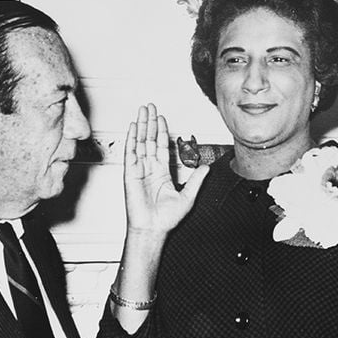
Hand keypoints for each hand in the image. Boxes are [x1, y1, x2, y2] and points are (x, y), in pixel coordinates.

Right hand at [123, 104, 206, 234]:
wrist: (153, 230)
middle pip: (149, 139)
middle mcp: (150, 169)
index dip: (162, 132)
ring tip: (142, 110)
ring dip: (141, 125)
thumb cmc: (166, 219)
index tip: (162, 119)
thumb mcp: (188, 196)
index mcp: (162, 173)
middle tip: (150, 107)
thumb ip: (196, 180)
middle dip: (150, 122)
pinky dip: (131, 139)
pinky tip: (133, 127)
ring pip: (140, 142)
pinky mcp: (130, 173)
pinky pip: (131, 153)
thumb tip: (206, 167)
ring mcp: (139, 169)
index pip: (162, 146)